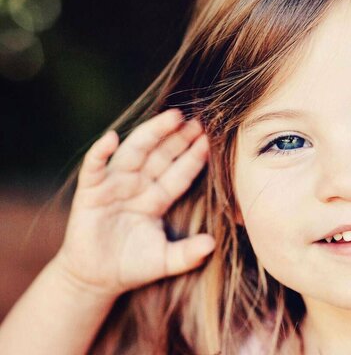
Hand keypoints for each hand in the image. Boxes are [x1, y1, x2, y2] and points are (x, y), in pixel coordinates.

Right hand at [53, 108, 214, 297]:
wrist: (95, 280)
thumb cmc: (132, 266)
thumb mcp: (165, 261)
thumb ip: (188, 254)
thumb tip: (212, 245)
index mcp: (157, 199)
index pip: (179, 174)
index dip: (194, 157)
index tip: (211, 140)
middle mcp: (137, 186)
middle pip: (161, 156)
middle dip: (178, 138)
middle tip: (198, 119)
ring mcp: (113, 186)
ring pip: (134, 153)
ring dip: (151, 134)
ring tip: (171, 117)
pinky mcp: (89, 193)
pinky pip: (94, 168)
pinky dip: (100, 152)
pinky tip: (111, 138)